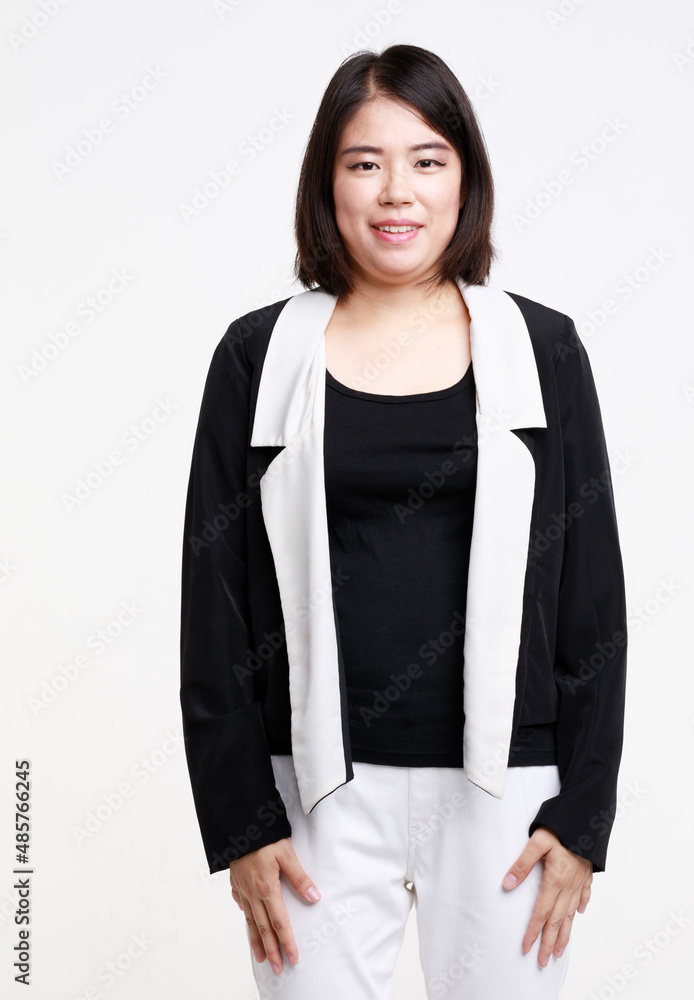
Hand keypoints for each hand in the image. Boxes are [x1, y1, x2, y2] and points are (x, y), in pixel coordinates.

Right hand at [229, 838, 320, 975]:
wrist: (238, 824)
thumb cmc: (264, 837)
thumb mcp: (287, 854)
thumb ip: (299, 877)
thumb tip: (314, 897)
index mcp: (267, 888)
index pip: (280, 923)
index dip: (287, 942)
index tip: (293, 957)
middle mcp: (252, 894)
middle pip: (264, 928)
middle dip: (273, 950)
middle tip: (279, 968)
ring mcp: (242, 890)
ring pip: (250, 921)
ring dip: (257, 941)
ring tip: (262, 957)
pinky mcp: (235, 883)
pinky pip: (241, 906)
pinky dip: (245, 918)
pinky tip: (248, 922)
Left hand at [501, 825, 592, 967]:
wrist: (588, 815)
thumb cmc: (561, 826)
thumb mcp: (537, 841)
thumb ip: (522, 863)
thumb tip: (507, 884)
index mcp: (555, 878)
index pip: (541, 912)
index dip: (533, 931)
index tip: (526, 947)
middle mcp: (569, 884)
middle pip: (557, 920)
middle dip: (548, 942)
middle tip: (542, 961)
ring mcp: (580, 880)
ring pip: (571, 913)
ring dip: (565, 934)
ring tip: (559, 951)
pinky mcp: (587, 873)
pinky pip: (584, 895)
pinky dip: (580, 907)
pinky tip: (578, 914)